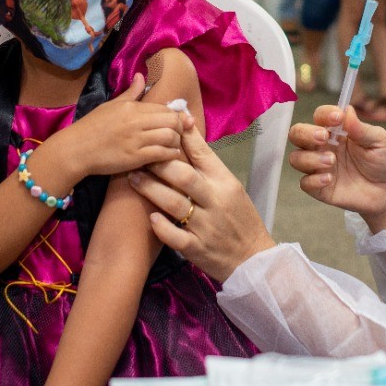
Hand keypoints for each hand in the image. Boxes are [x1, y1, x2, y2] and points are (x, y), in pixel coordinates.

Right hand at [62, 75, 186, 176]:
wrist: (76, 149)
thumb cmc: (93, 126)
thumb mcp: (112, 105)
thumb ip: (131, 92)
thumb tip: (141, 75)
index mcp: (132, 107)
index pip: (164, 108)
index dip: (176, 115)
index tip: (179, 121)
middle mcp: (136, 121)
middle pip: (172, 121)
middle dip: (180, 128)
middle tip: (179, 134)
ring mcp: (136, 140)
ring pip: (170, 137)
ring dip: (176, 142)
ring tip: (174, 145)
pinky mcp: (135, 157)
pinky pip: (161, 154)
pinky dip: (170, 155)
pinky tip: (169, 155)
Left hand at [129, 121, 275, 281]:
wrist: (252, 259)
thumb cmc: (239, 219)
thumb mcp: (231, 188)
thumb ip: (209, 166)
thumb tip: (187, 136)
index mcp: (226, 183)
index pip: (203, 154)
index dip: (182, 137)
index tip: (164, 126)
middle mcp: (216, 201)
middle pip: (184, 176)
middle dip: (159, 164)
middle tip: (139, 155)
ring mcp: (206, 227)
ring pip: (175, 204)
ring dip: (151, 189)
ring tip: (133, 178)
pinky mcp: (197, 249)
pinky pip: (176, 237)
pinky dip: (162, 226)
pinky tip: (150, 218)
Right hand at [287, 104, 385, 229]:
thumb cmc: (383, 161)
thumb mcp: (379, 141)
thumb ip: (361, 128)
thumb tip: (347, 110)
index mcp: (335, 131)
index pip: (319, 116)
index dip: (324, 114)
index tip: (337, 117)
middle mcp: (323, 146)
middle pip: (297, 134)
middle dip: (306, 133)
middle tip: (324, 137)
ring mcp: (319, 167)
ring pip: (296, 158)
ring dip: (311, 158)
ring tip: (331, 161)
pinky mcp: (320, 188)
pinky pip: (305, 183)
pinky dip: (314, 180)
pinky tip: (330, 179)